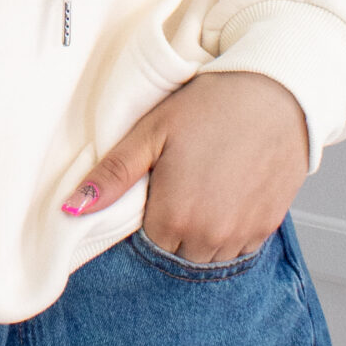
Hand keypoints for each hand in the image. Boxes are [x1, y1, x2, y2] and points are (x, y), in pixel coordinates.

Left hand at [61, 71, 309, 263]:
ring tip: (205, 186)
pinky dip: (231, 230)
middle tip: (181, 183)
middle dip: (173, 228)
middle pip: (177, 253)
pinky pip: (240, 248)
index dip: (147, 217)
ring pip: (209, 255)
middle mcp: (210, 237)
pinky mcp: (269, 227)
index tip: (157, 189)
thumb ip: (112, 176)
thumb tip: (70, 210)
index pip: (146, 245)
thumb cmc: (212, 105)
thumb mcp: (152, 132)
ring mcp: (243, 235)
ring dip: (202, 233)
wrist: (275, 90)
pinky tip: (229, 193)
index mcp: (174, 218)